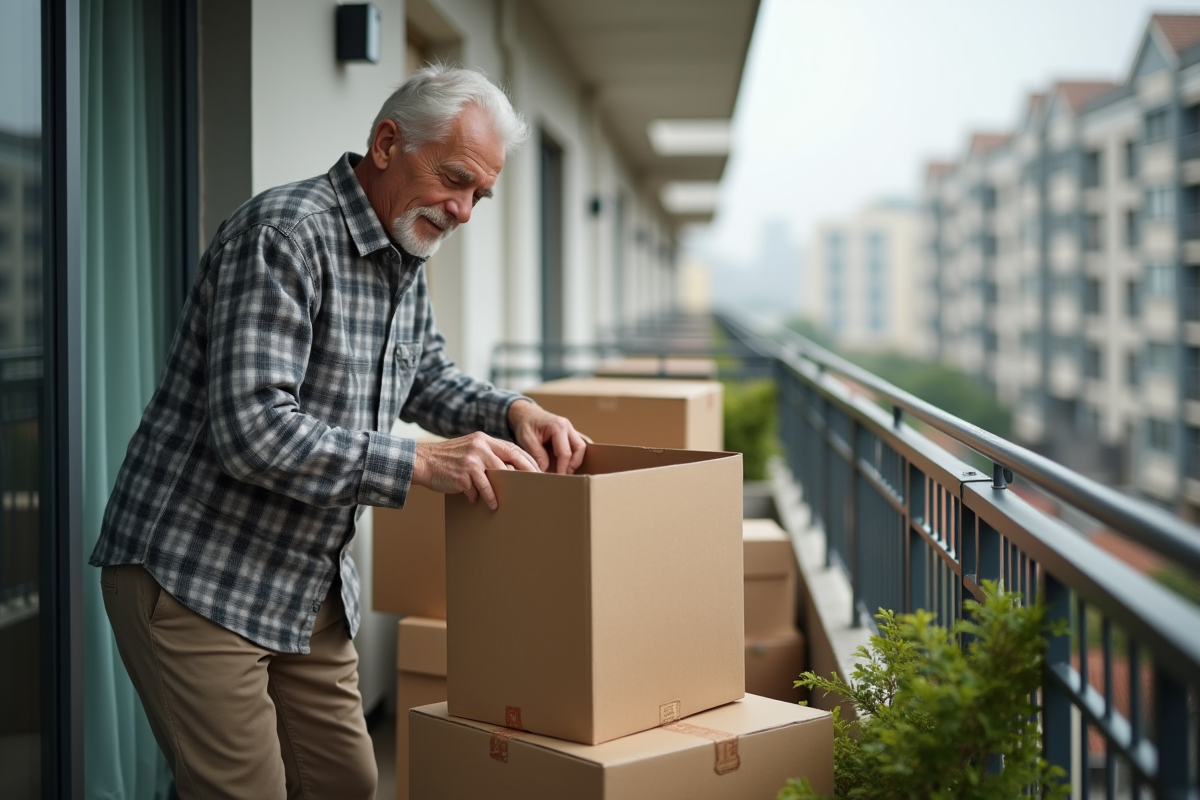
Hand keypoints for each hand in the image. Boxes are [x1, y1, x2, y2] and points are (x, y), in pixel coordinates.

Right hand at [412, 433, 539, 509]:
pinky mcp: (464, 472)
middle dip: (526, 472)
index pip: (512, 448)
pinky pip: (480, 488)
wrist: (423, 461)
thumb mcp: (469, 448)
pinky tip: (482, 502)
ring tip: (503, 501)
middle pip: (511, 459)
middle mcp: (480, 446)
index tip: (537, 471)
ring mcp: (473, 459)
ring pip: (497, 475)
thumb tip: (509, 471)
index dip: (527, 460)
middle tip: (534, 485)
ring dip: (502, 490)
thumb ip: (487, 455)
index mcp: (484, 439)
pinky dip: (484, 497)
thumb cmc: (447, 459)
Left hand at [507, 399, 587, 474]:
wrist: (526, 414)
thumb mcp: (526, 440)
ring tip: (564, 471)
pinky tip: (566, 464)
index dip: (562, 468)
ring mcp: (570, 429)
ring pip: (581, 448)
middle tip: (563, 475)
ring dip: (575, 461)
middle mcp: (568, 426)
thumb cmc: (526, 425)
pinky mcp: (570, 434)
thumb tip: (546, 471)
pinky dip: (574, 456)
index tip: (558, 479)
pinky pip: (578, 446)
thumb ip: (537, 455)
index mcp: (558, 426)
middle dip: (573, 464)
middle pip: (580, 449)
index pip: (565, 452)